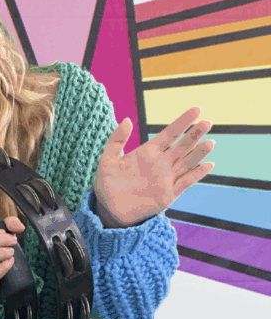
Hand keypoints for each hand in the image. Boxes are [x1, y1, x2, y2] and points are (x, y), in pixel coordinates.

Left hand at [93, 108, 214, 227]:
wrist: (109, 208)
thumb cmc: (107, 183)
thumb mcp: (107, 159)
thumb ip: (116, 140)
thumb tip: (127, 119)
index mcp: (147, 152)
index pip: (169, 133)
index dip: (183, 122)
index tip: (197, 109)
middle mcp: (160, 163)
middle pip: (182, 146)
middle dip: (195, 134)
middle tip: (208, 122)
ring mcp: (166, 178)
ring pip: (187, 162)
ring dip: (199, 153)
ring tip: (210, 142)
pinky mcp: (168, 194)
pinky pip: (186, 182)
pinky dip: (197, 174)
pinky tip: (209, 165)